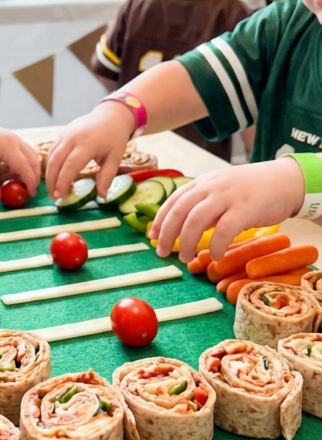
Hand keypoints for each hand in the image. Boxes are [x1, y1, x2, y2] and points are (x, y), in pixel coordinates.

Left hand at [0, 120, 40, 204]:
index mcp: (8, 147)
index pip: (25, 167)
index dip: (30, 182)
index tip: (30, 194)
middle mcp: (15, 141)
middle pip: (33, 161)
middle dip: (34, 177)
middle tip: (31, 192)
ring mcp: (15, 138)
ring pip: (31, 155)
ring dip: (32, 169)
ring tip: (27, 183)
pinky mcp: (12, 138)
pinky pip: (26, 151)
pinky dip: (27, 162)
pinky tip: (20, 172)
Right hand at [46, 101, 132, 199]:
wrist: (111, 115)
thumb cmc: (115, 138)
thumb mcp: (115, 158)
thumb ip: (107, 177)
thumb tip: (102, 196)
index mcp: (87, 144)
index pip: (70, 165)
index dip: (62, 182)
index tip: (59, 197)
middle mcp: (73, 138)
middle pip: (56, 161)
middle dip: (52, 181)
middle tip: (53, 197)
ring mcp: (66, 134)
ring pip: (51, 156)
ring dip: (49, 174)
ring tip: (53, 190)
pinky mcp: (62, 134)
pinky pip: (52, 150)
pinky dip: (50, 164)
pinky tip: (54, 176)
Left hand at [150, 158, 303, 262]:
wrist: (288, 180)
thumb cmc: (254, 190)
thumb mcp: (223, 190)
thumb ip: (205, 205)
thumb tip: (184, 227)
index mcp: (204, 182)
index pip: (174, 200)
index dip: (160, 219)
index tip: (152, 237)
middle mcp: (212, 186)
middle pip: (180, 210)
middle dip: (167, 233)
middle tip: (161, 253)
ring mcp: (228, 196)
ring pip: (196, 219)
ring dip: (186, 241)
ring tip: (185, 258)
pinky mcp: (245, 208)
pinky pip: (224, 229)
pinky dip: (215, 245)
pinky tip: (213, 256)